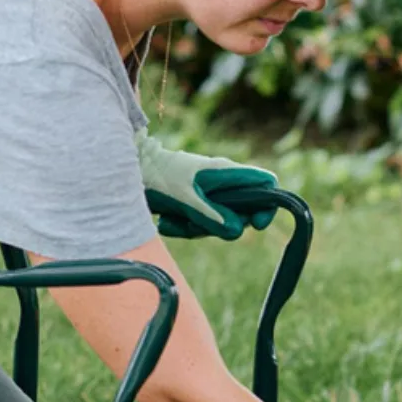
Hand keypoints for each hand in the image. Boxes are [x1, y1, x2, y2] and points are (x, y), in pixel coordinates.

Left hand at [135, 130, 276, 240]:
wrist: (132, 171)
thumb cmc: (158, 179)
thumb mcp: (185, 199)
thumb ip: (211, 215)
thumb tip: (237, 230)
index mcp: (226, 172)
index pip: (266, 184)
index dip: (268, 205)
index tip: (255, 224)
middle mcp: (223, 182)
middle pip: (242, 212)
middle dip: (223, 225)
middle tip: (196, 224)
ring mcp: (210, 193)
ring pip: (220, 222)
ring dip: (198, 228)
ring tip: (174, 220)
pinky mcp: (197, 203)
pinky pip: (201, 223)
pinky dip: (186, 227)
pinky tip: (168, 222)